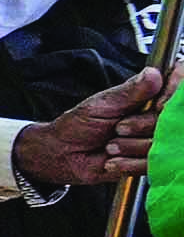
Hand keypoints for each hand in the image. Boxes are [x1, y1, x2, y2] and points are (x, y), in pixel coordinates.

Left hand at [15, 65, 162, 196]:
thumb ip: (131, 91)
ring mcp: (155, 139)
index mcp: (148, 96)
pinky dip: (128, 162)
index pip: (178, 86)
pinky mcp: (149, 162)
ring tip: (110, 145)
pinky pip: (152, 163)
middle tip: (118, 128)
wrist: (63, 154)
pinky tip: (112, 159)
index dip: (171, 96)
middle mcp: (157, 117)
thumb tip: (153, 73)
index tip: (157, 104)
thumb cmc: (79, 125)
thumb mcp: (103, 104)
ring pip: (162, 142)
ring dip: (131, 146)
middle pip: (171, 118)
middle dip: (142, 125)